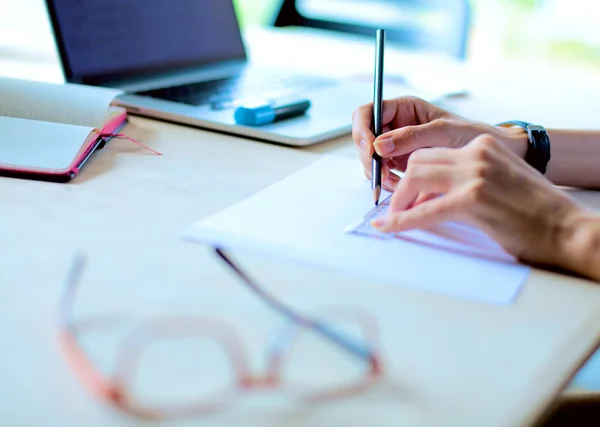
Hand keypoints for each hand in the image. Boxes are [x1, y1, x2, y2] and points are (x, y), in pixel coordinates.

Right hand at [352, 96, 527, 190]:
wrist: (494, 155)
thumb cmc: (473, 135)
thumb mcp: (444, 132)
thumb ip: (411, 136)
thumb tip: (379, 145)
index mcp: (403, 108)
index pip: (367, 113)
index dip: (362, 130)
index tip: (370, 149)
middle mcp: (396, 125)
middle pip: (364, 138)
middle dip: (369, 157)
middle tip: (382, 172)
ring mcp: (396, 147)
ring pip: (370, 159)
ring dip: (378, 173)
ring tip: (396, 183)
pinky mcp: (400, 165)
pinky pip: (383, 173)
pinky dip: (387, 182)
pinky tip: (401, 187)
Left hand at [371, 135, 585, 268]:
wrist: (567, 228)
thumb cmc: (536, 212)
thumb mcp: (500, 180)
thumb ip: (468, 179)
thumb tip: (432, 196)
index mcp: (483, 145)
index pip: (432, 152)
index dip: (413, 175)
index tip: (405, 193)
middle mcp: (476, 153)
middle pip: (418, 162)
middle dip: (401, 185)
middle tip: (394, 207)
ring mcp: (474, 174)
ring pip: (415, 179)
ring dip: (398, 201)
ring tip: (391, 218)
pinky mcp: (472, 199)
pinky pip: (424, 211)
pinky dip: (401, 221)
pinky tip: (387, 228)